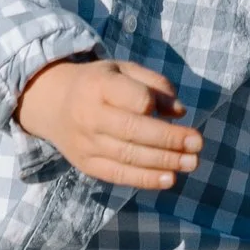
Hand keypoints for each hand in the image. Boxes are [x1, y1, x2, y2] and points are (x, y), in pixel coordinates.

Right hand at [14, 58, 200, 189]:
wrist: (51, 103)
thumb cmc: (98, 84)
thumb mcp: (123, 70)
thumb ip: (153, 84)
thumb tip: (179, 111)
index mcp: (98, 85)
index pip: (133, 97)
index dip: (154, 105)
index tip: (175, 112)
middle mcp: (89, 115)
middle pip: (133, 130)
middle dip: (170, 139)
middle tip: (198, 143)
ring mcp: (86, 143)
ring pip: (128, 156)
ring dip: (164, 162)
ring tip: (192, 162)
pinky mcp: (86, 164)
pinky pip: (118, 175)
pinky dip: (145, 179)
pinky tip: (169, 179)